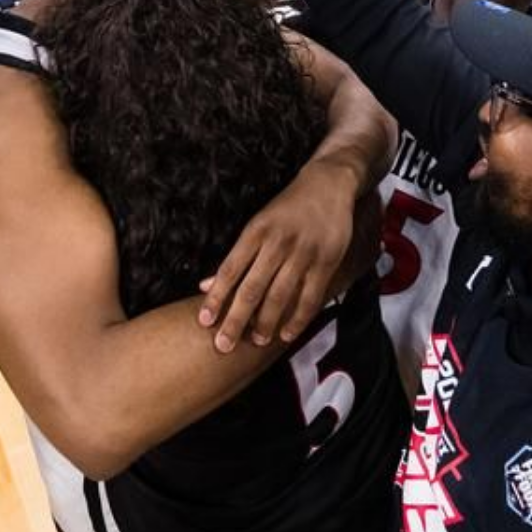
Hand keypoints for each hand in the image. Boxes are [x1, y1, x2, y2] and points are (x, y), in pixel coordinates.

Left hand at [198, 157, 359, 352]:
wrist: (327, 185)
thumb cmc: (287, 208)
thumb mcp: (257, 225)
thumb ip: (236, 258)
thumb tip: (206, 286)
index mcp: (255, 232)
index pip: (229, 270)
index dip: (216, 299)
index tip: (204, 322)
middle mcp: (277, 243)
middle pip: (252, 288)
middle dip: (236, 320)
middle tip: (223, 346)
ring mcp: (303, 253)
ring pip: (280, 296)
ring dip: (266, 323)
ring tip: (255, 341)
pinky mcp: (326, 261)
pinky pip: (309, 296)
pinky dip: (297, 318)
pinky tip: (286, 334)